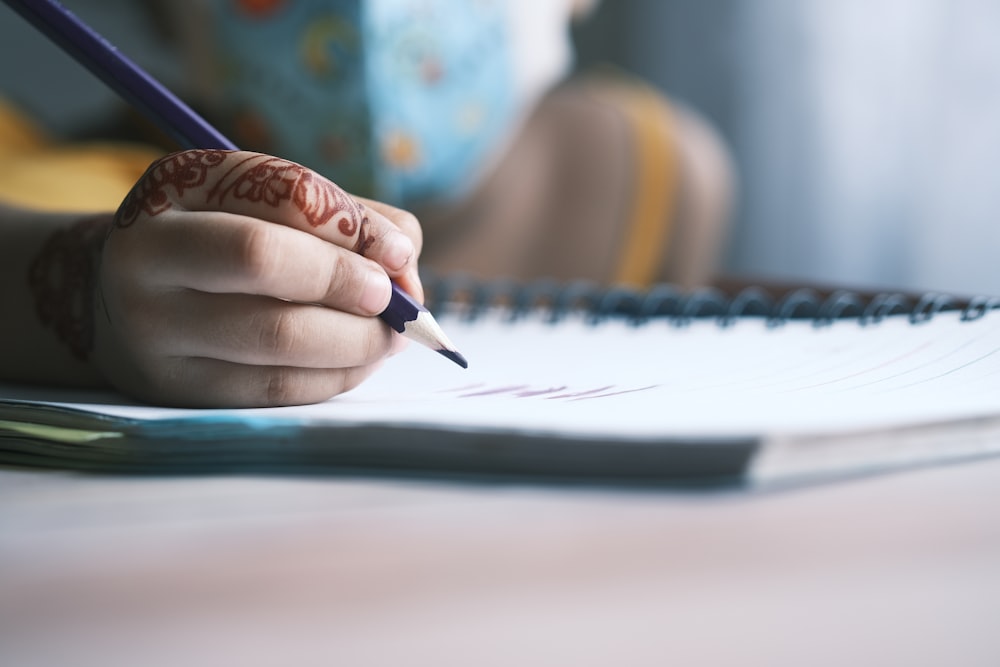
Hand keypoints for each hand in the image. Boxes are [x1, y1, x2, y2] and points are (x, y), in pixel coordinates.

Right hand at [93, 150, 422, 406]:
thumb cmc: (222, 242)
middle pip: (265, 259)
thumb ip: (346, 217)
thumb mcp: (266, 205)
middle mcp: (150, 255)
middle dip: (350, 282)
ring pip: (278, 337)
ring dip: (358, 340)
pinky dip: (337, 376)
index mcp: (176, 187)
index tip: (399, 254)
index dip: (356, 225)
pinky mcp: (181, 389)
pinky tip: (357, 362)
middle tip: (393, 302)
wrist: (123, 304)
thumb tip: (405, 266)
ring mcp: (157, 329)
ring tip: (390, 336)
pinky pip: (277, 388)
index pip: (282, 194)